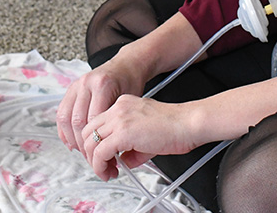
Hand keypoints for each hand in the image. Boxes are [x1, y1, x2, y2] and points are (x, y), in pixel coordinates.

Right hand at [55, 58, 145, 159]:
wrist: (126, 64)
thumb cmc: (131, 82)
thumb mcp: (129, 102)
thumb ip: (117, 122)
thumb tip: (110, 149)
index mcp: (103, 85)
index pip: (93, 120)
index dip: (96, 142)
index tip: (103, 156)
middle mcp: (87, 83)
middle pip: (77, 120)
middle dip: (82, 144)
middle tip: (91, 158)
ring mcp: (77, 84)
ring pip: (65, 117)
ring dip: (71, 138)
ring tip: (81, 151)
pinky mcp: (72, 88)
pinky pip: (62, 111)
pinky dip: (64, 129)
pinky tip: (70, 140)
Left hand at [81, 95, 198, 181]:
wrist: (188, 123)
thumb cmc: (175, 126)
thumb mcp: (145, 132)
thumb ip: (131, 145)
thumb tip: (122, 160)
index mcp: (123, 104)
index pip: (97, 123)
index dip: (96, 142)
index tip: (103, 156)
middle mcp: (117, 109)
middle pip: (88, 131)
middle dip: (90, 152)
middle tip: (101, 166)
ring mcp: (118, 119)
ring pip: (91, 142)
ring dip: (94, 162)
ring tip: (105, 172)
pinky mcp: (122, 133)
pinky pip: (101, 152)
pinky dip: (101, 165)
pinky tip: (110, 171)